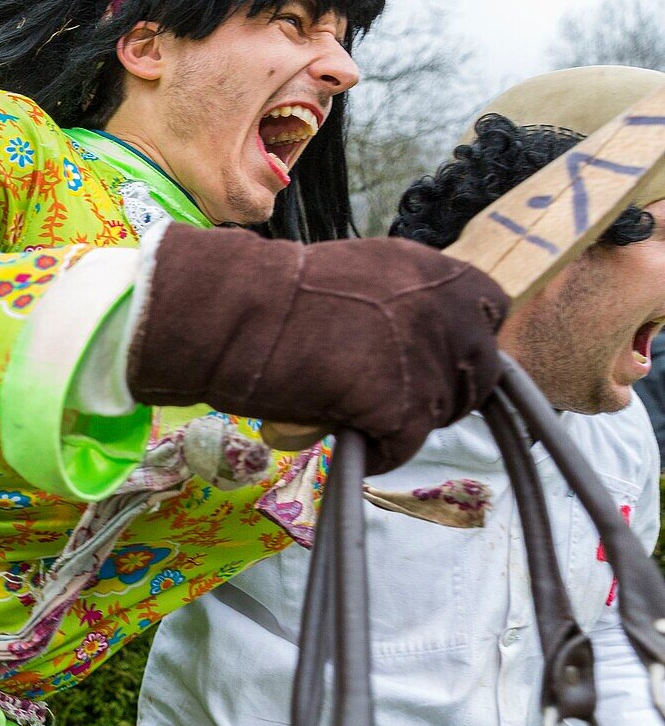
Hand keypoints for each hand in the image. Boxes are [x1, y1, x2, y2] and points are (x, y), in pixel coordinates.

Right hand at [129, 226, 507, 473]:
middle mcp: (446, 310)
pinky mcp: (401, 404)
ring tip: (358, 416)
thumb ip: (404, 304)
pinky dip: (378, 453)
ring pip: (441, 413)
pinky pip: (404, 446)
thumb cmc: (277, 297)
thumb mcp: (364, 281)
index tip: (429, 361)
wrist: (235, 313)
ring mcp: (428, 357)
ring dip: (405, 422)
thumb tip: (419, 345)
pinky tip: (348, 438)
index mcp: (437, 272)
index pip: (491, 313)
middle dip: (441, 392)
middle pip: (479, 373)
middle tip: (390, 399)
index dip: (462, 344)